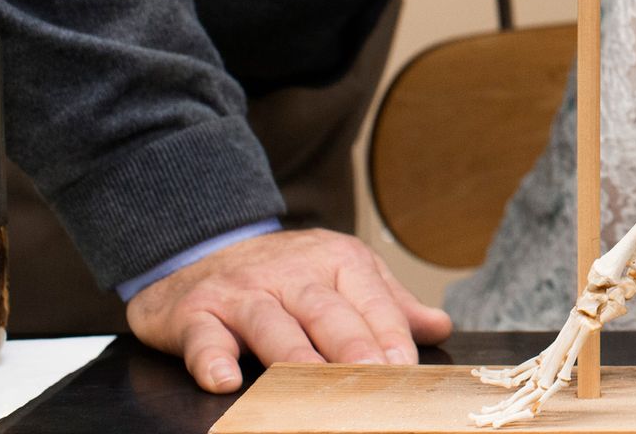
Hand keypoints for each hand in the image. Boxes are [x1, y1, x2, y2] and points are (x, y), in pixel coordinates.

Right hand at [126, 228, 452, 391]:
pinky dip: (212, 359)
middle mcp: (291, 273)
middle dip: (352, 346)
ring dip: (293, 355)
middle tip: (374, 378)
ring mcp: (242, 292)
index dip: (390, 336)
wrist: (198, 252)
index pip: (370, 301)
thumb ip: (387, 304)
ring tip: (313, 384)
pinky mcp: (195, 313)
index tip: (408, 371)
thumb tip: (439, 328)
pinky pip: (204, 337)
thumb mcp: (340, 276)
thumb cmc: (283, 276)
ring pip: (271, 323)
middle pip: (327, 310)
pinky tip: (225, 382)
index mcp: (336, 260)